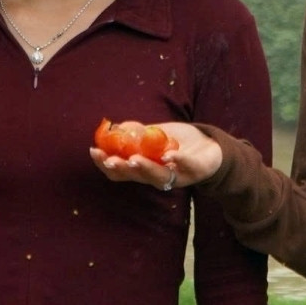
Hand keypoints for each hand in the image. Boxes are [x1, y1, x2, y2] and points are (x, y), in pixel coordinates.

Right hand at [89, 120, 219, 190]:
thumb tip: (116, 127)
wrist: (211, 147)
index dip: (105, 164)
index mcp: (145, 169)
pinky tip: (168, 155)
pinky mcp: (196, 170)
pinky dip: (177, 161)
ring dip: (145, 168)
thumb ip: (137, 133)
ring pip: (158, 177)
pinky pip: (186, 167)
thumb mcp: (155, 134)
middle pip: (136, 176)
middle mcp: (158, 177)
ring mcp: (177, 176)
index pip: (121, 172)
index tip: (94, 151)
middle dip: (121, 169)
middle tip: (110, 160)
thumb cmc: (179, 143)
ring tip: (133, 159)